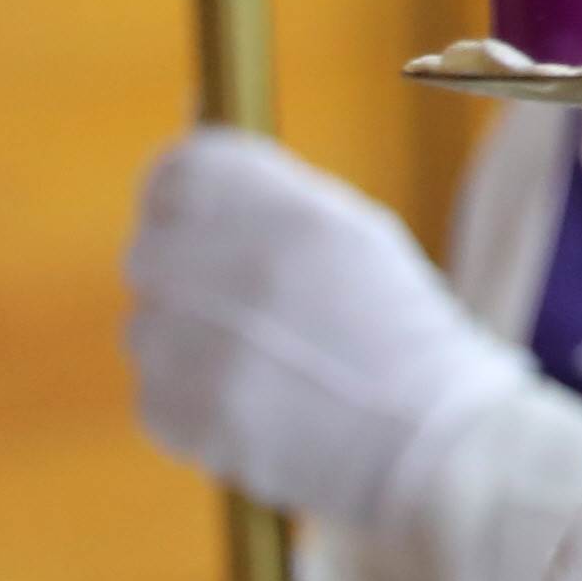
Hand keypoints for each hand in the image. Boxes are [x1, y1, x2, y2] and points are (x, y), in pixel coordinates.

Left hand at [124, 130, 527, 536]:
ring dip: (187, 344)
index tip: (194, 224)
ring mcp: (203, 348)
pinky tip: (253, 408)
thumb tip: (194, 135)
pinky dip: (190, 404)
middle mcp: (236, 271)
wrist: (435, 446)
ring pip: (146, 326)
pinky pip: (154, 393)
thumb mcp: (353, 233)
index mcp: (288, 215)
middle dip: (184, 277)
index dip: (181, 200)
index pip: (178, 172)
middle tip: (237, 311)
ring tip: (260, 368)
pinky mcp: (184, 415)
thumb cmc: (400, 333)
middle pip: (150, 251)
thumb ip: (270, 193)